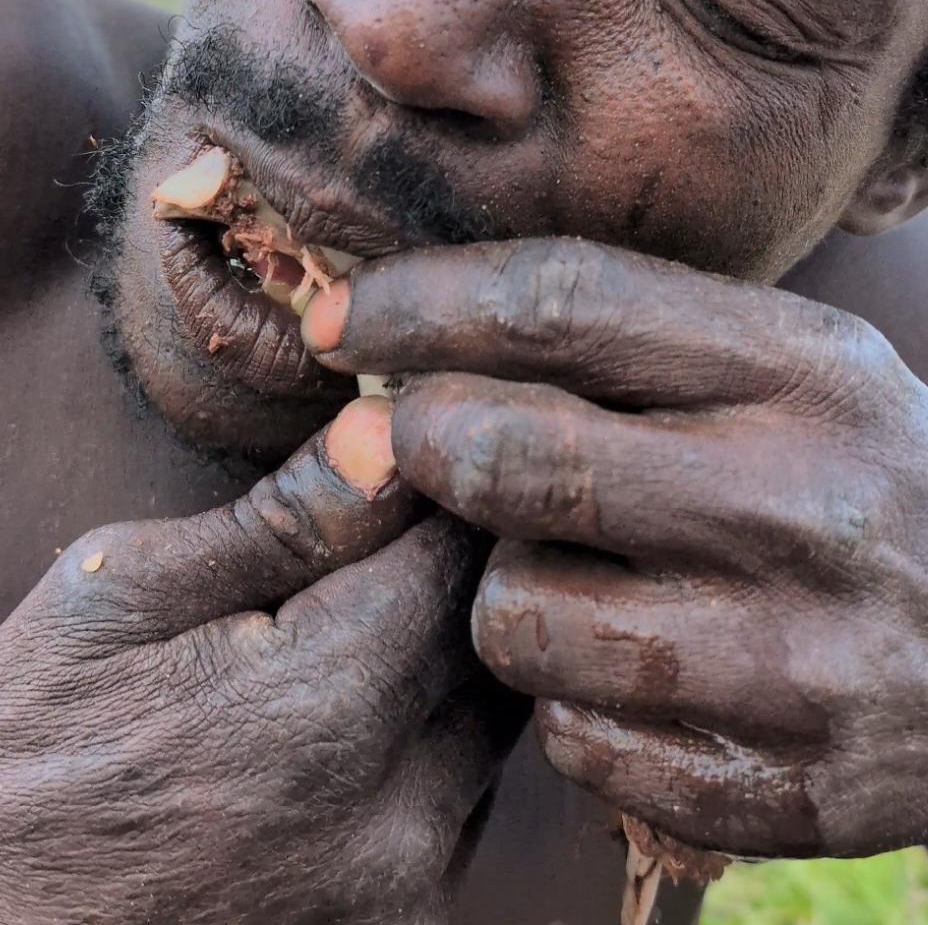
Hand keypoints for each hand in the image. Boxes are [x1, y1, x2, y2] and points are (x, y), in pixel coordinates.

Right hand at [0, 399, 521, 924]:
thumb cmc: (33, 745)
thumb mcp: (119, 596)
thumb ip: (277, 520)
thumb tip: (389, 434)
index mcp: (326, 704)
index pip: (463, 550)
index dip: (445, 484)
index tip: (416, 447)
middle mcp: (394, 811)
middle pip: (498, 633)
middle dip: (460, 559)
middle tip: (393, 520)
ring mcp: (403, 884)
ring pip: (496, 714)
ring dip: (455, 645)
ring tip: (369, 606)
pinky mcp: (397, 924)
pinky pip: (467, 793)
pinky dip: (438, 730)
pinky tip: (363, 700)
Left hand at [303, 239, 927, 865]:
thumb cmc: (872, 482)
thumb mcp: (806, 370)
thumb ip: (645, 340)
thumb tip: (438, 332)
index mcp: (804, 370)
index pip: (565, 305)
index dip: (424, 302)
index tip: (343, 318)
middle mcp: (803, 504)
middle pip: (515, 455)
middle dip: (422, 438)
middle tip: (412, 436)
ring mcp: (796, 659)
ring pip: (519, 614)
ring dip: (496, 585)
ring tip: (555, 565)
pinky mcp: (782, 787)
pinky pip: (573, 735)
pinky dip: (560, 694)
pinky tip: (621, 664)